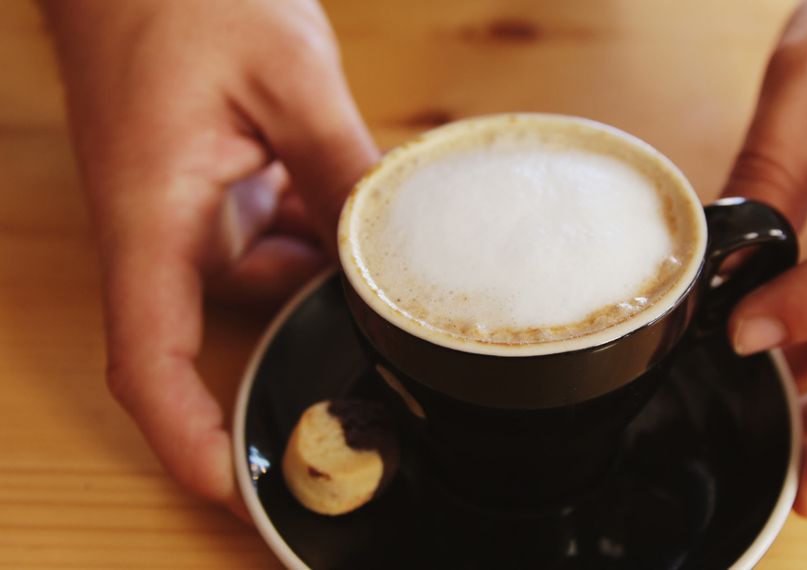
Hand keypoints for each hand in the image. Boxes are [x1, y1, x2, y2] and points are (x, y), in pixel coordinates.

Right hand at [43, 0, 379, 515]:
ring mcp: (181, 206)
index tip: (230, 483)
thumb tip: (385, 243)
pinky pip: (265, 233)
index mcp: (152, 213)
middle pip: (224, 325)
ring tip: (379, 235)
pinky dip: (311, 226)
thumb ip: (339, 167)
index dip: (184, 433)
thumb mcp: (287, 78)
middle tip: (381, 330)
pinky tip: (351, 199)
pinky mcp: (205, 183)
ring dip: (321, 264)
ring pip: (262, 276)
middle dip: (301, 330)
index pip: (151, 356)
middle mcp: (159, 225)